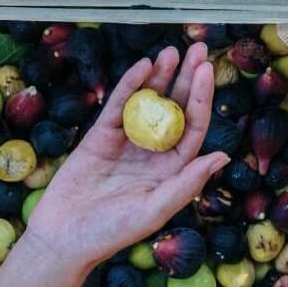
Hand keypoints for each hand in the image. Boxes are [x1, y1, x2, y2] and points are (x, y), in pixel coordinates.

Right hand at [26, 42, 227, 270]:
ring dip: (161, 75)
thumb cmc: (112, 233)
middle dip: (187, 77)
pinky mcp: (101, 135)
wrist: (64, 238)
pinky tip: (143, 66)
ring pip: (149, 101)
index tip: (206, 70)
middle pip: (176, 106)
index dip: (201, 97)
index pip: (193, 126)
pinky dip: (130, 84)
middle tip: (198, 48)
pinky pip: (119, 104)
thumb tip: (223, 155)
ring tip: (172, 50)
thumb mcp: (154, 210)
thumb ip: (188, 182)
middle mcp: (154, 150)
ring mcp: (128, 140)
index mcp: (172, 168)